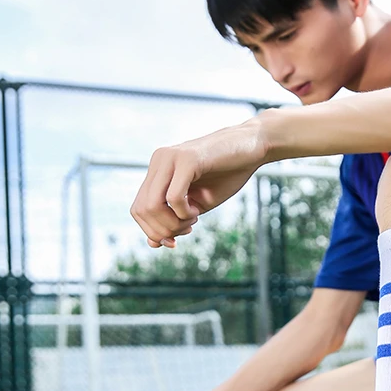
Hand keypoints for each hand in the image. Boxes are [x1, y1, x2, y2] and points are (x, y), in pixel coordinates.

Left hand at [130, 117, 269, 248]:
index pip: (138, 209)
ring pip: (152, 206)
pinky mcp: (187, 159)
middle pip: (141, 210)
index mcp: (158, 170)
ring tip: (193, 220)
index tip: (176, 238)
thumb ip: (174, 219)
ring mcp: (170, 158)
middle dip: (163, 231)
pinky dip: (183, 213)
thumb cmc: (228, 175)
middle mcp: (159, 161)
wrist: (253, 146)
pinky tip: (197, 211)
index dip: (154, 231)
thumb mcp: (197, 203)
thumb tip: (153, 243)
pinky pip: (173, 198)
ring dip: (173, 224)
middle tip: (187, 229)